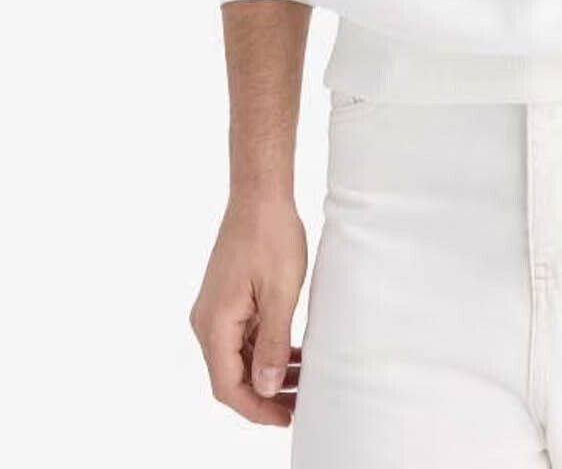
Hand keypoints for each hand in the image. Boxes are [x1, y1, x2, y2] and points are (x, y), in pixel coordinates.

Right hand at [190, 194, 307, 425]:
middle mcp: (207, 321)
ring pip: (238, 358)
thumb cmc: (271, 236)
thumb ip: (272, 343)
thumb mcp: (281, 293)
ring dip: (267, 373)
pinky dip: (265, 350)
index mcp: (215, 323)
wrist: (260, 195)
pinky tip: (292, 355)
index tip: (285, 418)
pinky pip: (243, 337)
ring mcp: (216, 310)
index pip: (228, 386)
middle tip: (298, 405)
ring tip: (301, 382)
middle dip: (264, 395)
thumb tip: (264, 387)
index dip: (256, 408)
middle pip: (231, 375)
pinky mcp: (228, 300)